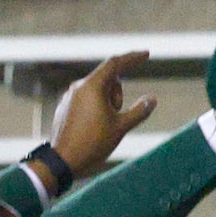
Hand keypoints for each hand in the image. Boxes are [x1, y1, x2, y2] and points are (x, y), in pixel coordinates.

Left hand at [49, 52, 156, 178]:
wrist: (63, 161)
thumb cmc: (93, 144)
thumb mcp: (121, 128)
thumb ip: (138, 111)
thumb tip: (152, 99)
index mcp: (92, 87)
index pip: (115, 63)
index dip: (132, 58)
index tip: (146, 55)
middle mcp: (78, 86)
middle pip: (107, 79)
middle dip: (118, 93)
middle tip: (118, 115)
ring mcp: (69, 96)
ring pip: (96, 90)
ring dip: (108, 101)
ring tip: (104, 125)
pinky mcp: (65, 106)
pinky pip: (85, 99)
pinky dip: (96, 107)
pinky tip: (94, 128)